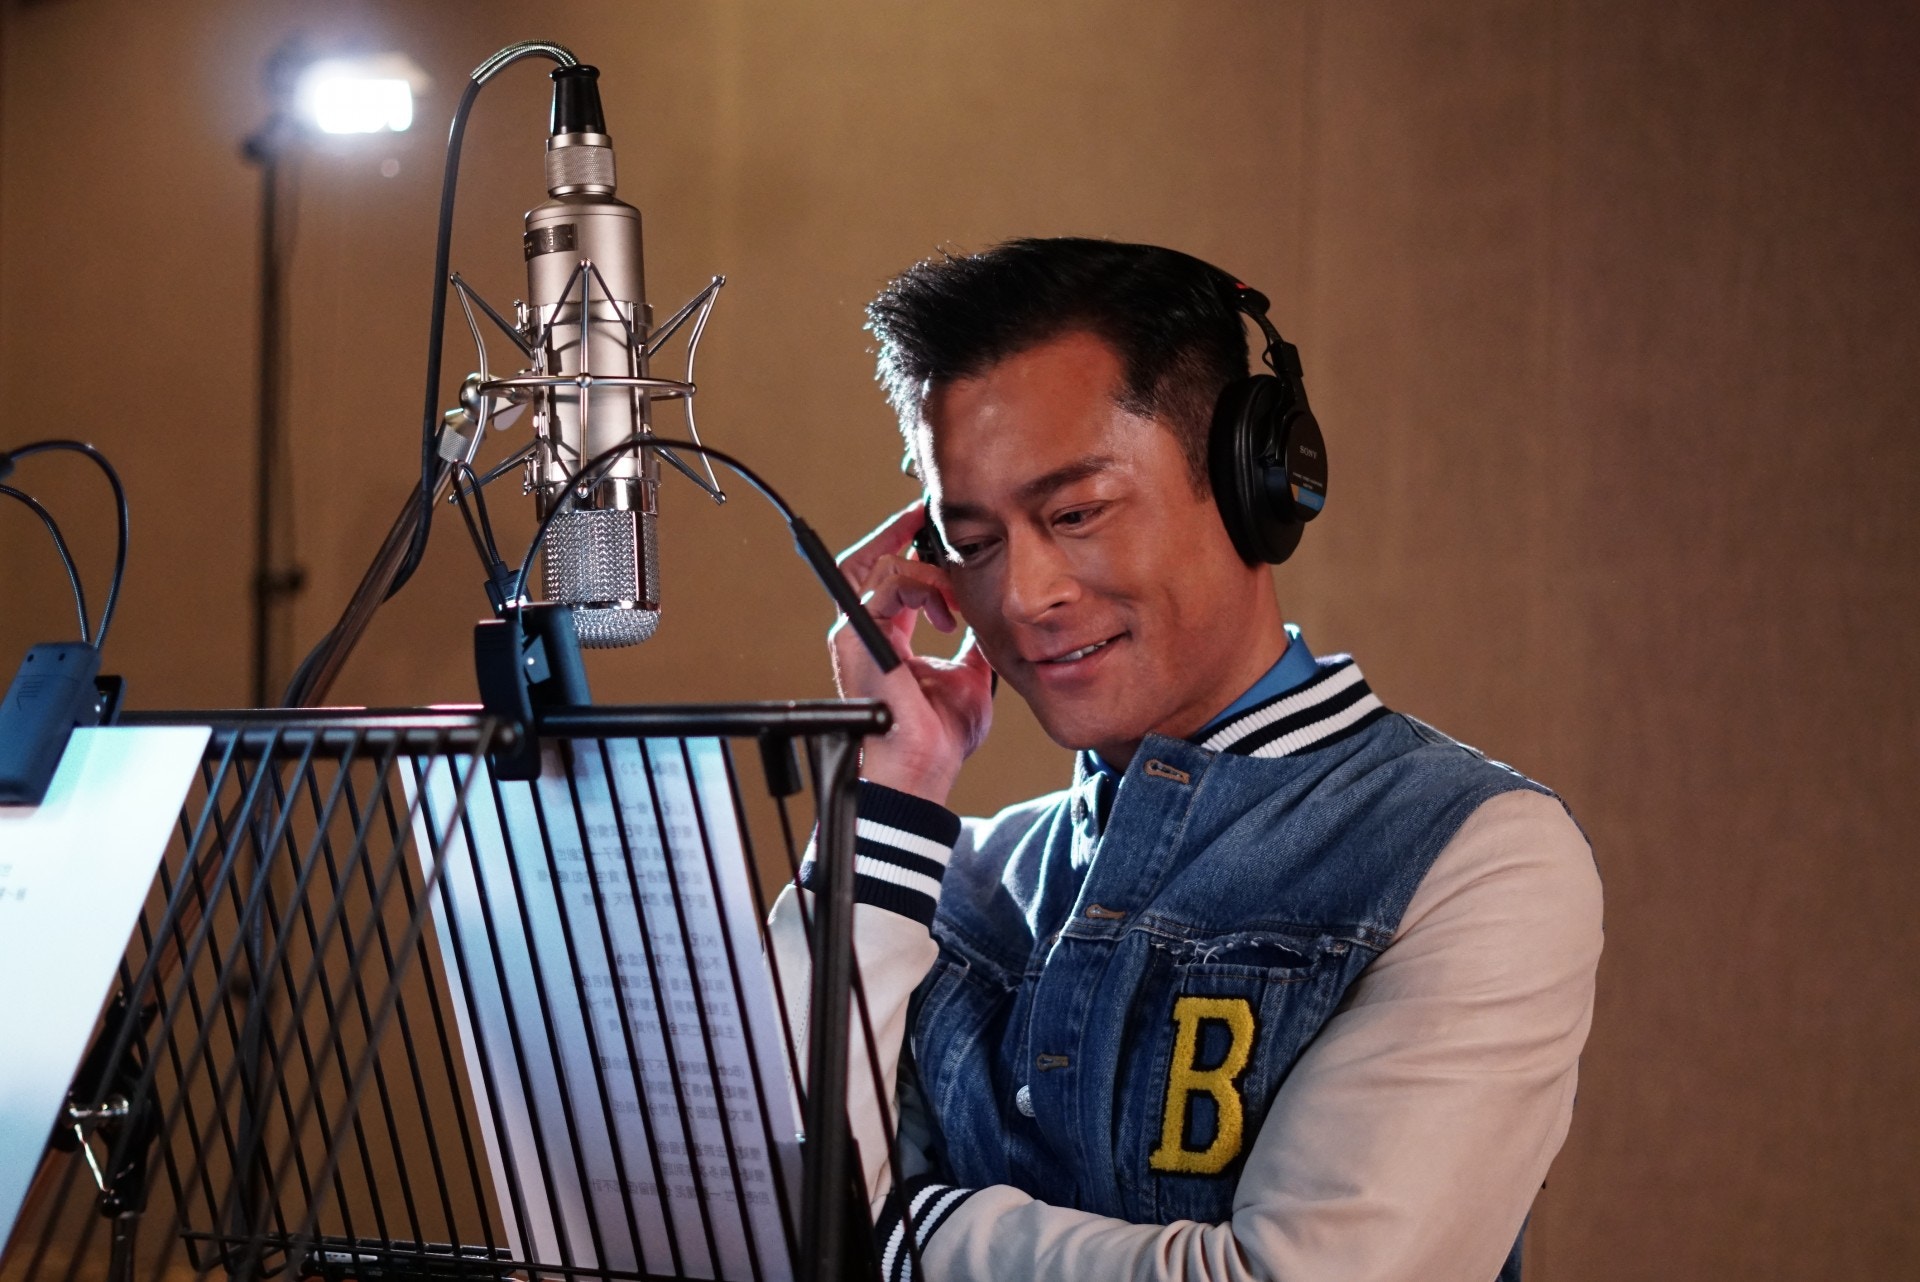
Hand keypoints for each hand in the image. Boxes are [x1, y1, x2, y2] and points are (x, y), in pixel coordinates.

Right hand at [829, 503, 993, 804]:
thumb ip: (973, 643)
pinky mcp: (857, 636)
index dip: (908, 549)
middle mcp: (864, 631)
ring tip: (952, 598)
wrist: (924, 766)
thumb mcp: (970, 675)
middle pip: (866, 560)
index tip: (937, 532)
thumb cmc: (940, 736)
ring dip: (926, 571)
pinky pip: (886, 583)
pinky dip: (920, 585)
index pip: (889, 578)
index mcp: (886, 638)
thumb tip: (991, 622)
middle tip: (927, 519)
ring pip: (881, 565)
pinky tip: (945, 609)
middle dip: (897, 533)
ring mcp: (855, 632)